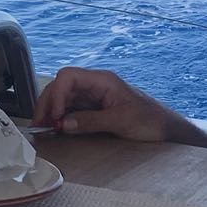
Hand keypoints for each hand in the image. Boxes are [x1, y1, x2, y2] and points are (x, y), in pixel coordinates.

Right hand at [32, 67, 206, 146]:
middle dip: (48, 104)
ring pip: (63, 99)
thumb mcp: (121, 121)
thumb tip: (64, 124)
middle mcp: (95, 86)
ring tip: (44, 129)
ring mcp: (93, 98)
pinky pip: (71, 110)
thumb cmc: (150, 121)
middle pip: (61, 86)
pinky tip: (56, 129)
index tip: (55, 116)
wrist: (166, 130)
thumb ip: (91, 121)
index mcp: (103, 80)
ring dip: (51, 112)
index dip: (57, 94)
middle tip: (40, 125)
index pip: (68, 76)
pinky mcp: (94, 110)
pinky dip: (60, 119)